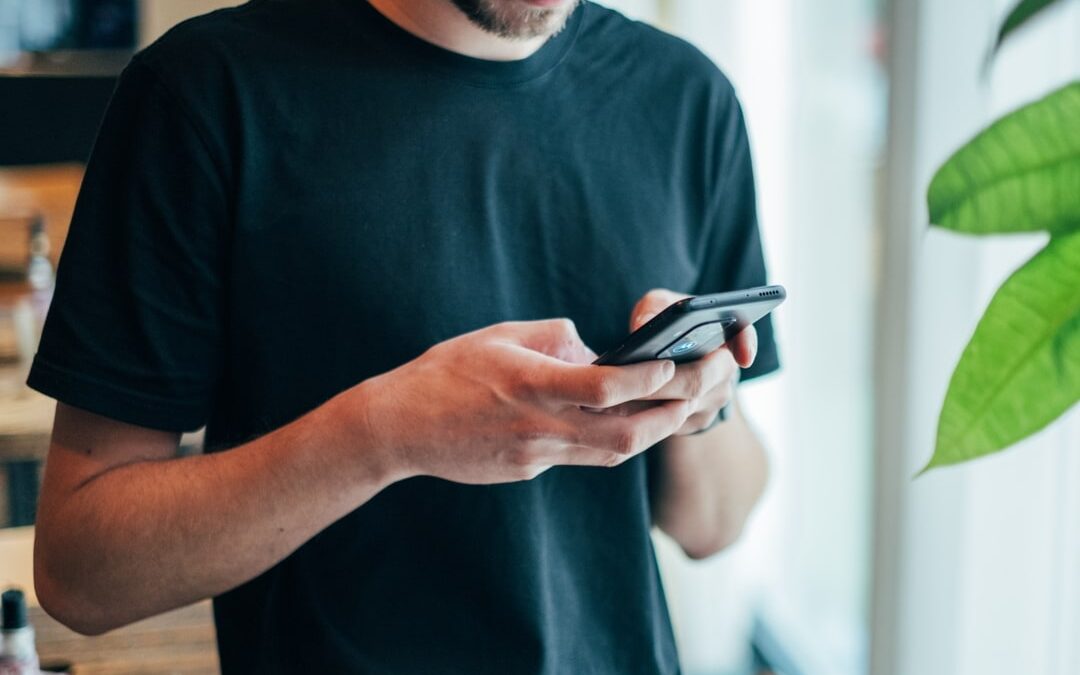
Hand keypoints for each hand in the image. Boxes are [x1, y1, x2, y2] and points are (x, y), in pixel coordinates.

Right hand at [343, 319, 693, 484]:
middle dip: (671, 415)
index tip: (676, 362)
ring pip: (611, 455)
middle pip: (625, 435)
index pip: (608, 387)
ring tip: (676, 409)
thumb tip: (592, 347)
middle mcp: (540, 427)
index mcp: (532, 386)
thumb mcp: (499, 336)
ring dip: (650, 433)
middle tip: (700, 391)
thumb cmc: (445, 372)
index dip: (650, 378)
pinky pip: (581, 458)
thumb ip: (553, 338)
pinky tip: (622, 423)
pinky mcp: (528, 471)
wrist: (399, 428)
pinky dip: (608, 441)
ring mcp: (535, 456)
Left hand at [623, 289, 756, 434]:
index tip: (743, 357)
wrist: (666, 358)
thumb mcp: (658, 306)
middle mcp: (725, 369)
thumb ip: (653, 308)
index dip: (746, 345)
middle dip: (663, 380)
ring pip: (683, 406)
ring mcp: (714, 400)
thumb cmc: (664, 324)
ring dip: (650, 400)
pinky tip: (619, 408)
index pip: (743, 335)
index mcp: (724, 334)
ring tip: (615, 393)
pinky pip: (671, 423)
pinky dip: (645, 415)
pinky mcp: (696, 422)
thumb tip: (642, 326)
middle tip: (630, 378)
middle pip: (699, 379)